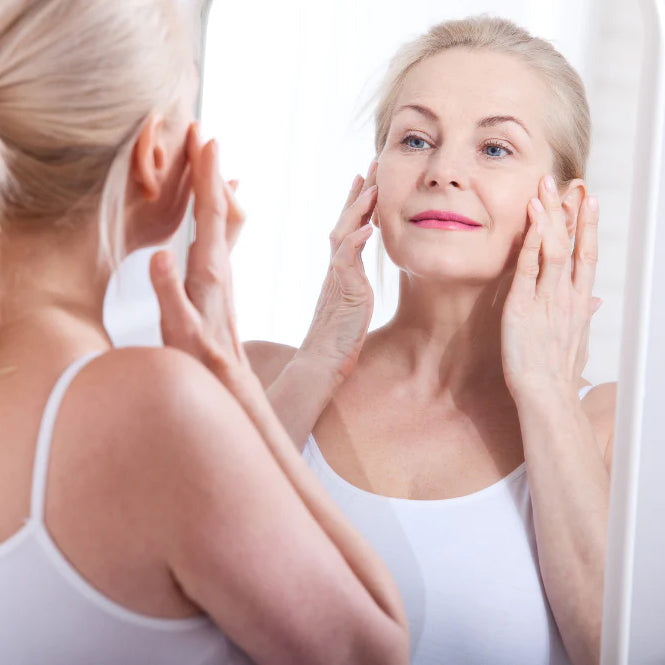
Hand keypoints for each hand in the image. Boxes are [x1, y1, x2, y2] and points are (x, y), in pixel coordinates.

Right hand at [150, 123, 249, 385]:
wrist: (228, 378)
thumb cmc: (200, 357)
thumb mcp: (178, 329)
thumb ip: (168, 294)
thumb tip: (160, 255)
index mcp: (208, 271)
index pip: (208, 214)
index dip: (207, 176)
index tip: (206, 141)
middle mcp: (220, 266)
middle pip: (220, 209)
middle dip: (211, 170)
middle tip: (204, 134)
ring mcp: (223, 273)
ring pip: (224, 221)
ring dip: (216, 187)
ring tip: (211, 160)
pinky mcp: (221, 282)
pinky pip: (223, 236)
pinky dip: (220, 212)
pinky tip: (221, 209)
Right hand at [299, 161, 377, 382]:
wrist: (321, 364)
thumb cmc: (336, 341)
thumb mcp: (350, 307)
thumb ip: (353, 287)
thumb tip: (359, 281)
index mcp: (340, 271)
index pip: (349, 230)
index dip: (358, 205)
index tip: (368, 181)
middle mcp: (336, 270)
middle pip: (345, 223)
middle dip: (359, 193)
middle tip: (371, 165)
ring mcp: (337, 279)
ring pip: (343, 235)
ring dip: (357, 210)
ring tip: (371, 186)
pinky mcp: (343, 292)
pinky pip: (346, 262)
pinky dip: (355, 243)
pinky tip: (368, 228)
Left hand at [501, 175, 601, 399]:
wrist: (547, 397)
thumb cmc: (558, 373)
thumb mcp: (577, 340)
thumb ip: (584, 315)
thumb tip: (595, 301)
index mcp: (578, 302)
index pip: (585, 256)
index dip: (588, 226)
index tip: (590, 200)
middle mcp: (566, 296)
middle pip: (573, 245)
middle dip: (573, 211)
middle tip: (571, 180)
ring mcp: (546, 300)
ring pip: (553, 249)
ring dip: (550, 216)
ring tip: (546, 187)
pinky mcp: (522, 307)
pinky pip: (528, 267)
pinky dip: (530, 240)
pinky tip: (531, 217)